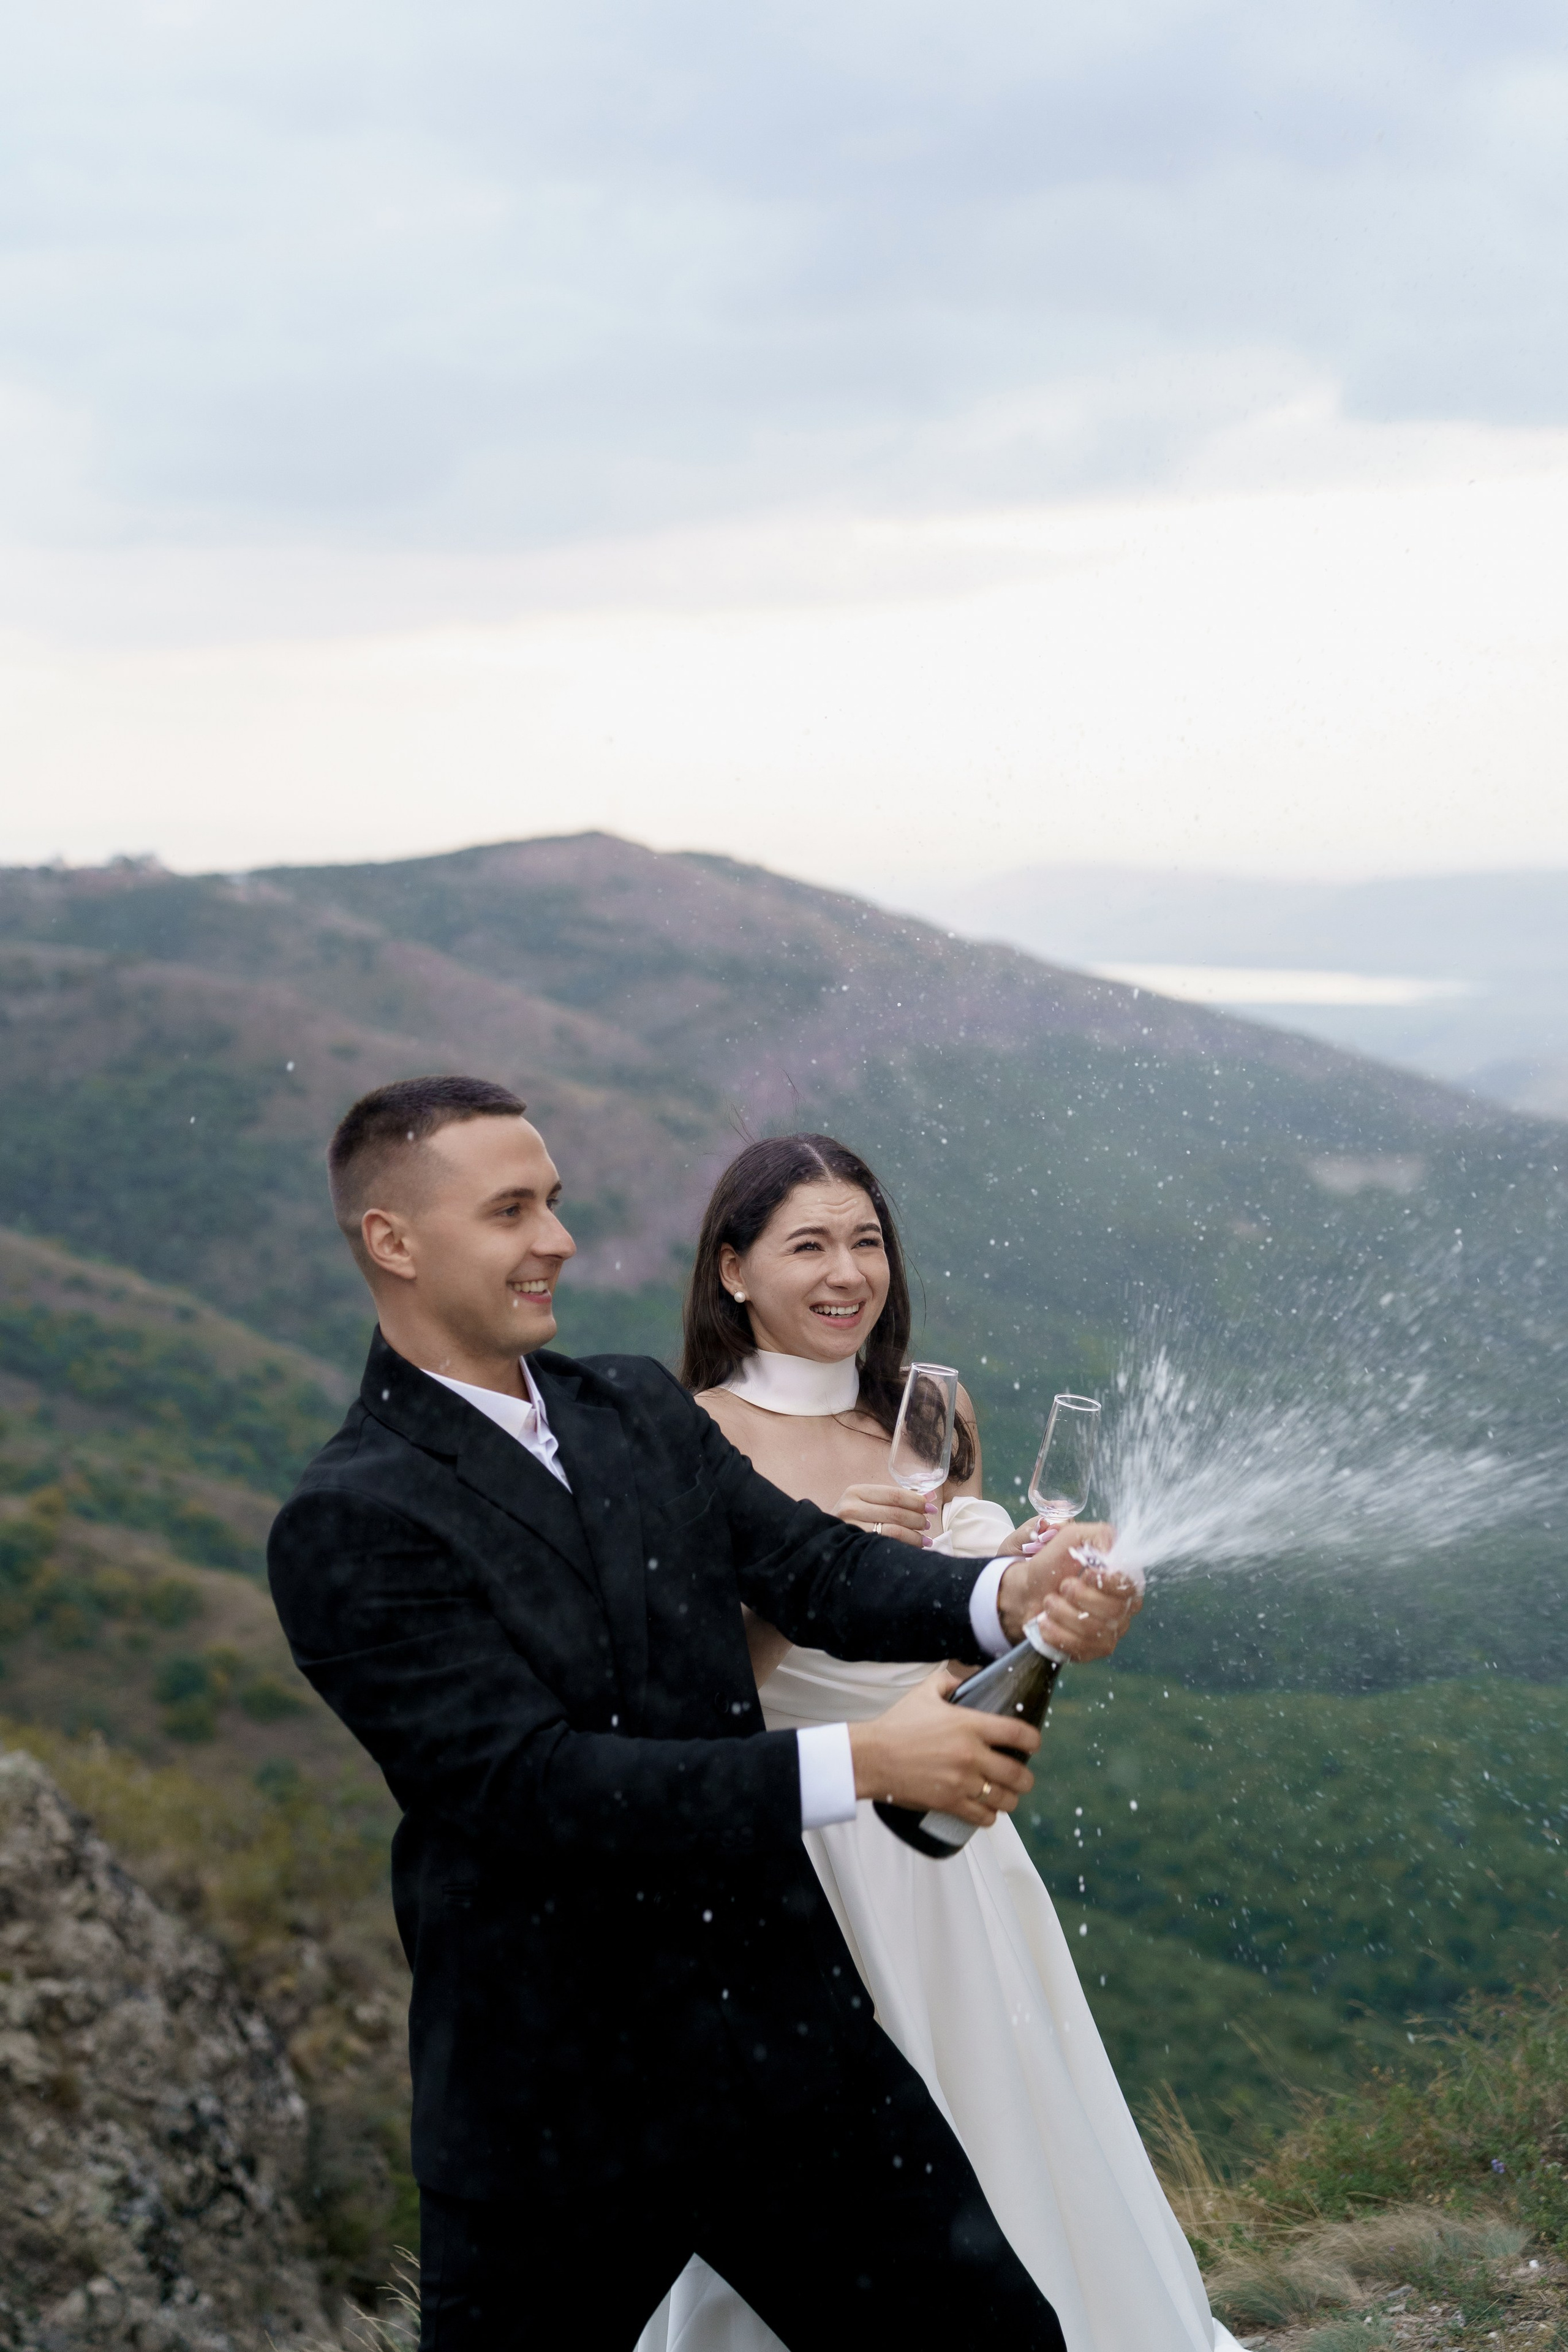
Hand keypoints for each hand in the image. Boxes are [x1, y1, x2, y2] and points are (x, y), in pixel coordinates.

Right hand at [836, 1481, 931, 1547]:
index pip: (894, 1495)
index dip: (917, 1501)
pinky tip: (913, 1548)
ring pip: (894, 1531)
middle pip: (896, 1513)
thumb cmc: (852, 1519)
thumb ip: (895, 1498)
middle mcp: (851, 1508)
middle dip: (918, 1519)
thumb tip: (930, 1496)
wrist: (826, 1539)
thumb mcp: (867, 1502)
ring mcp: (851, 1529)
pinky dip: (905, 1547)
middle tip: (927, 1524)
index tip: (931, 1507)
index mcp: (856, 1492)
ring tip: (925, 1539)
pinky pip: (887, 1546)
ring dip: (915, 1536)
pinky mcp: (855, 1547)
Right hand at [848, 1664, 1037, 1828]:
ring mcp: (962, 1782)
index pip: (1019, 1733)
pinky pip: (984, 1818)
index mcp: (969, 1725)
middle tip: (1020, 1776)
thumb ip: (949, 1681)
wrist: (871, 1757)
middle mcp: (971, 1755)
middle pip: (1019, 1774)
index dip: (1033, 1741)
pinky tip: (988, 1810)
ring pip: (1005, 1799)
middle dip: (1025, 1778)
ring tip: (1005, 1795)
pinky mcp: (950, 1803)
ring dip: (1009, 1799)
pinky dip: (990, 1816)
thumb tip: (966, 1677)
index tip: (1032, 1744)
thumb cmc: (896, 1725)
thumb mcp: (924, 1693)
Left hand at [995, 1521, 1140, 1660]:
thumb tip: (1112, 1551)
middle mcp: (1124, 1607)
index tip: (1086, 1574)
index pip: (1130, 1584)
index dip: (1107, 1581)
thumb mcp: (1072, 1536)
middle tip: (1062, 1586)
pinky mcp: (1093, 1649)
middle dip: (1078, 1596)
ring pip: (1093, 1629)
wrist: (1028, 1591)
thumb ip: (1098, 1535)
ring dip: (1062, 1612)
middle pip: (1113, 1609)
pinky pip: (1080, 1647)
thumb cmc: (1053, 1563)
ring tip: (1049, 1602)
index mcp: (1123, 1577)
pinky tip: (1046, 1622)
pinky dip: (1056, 1632)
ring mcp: (1110, 1631)